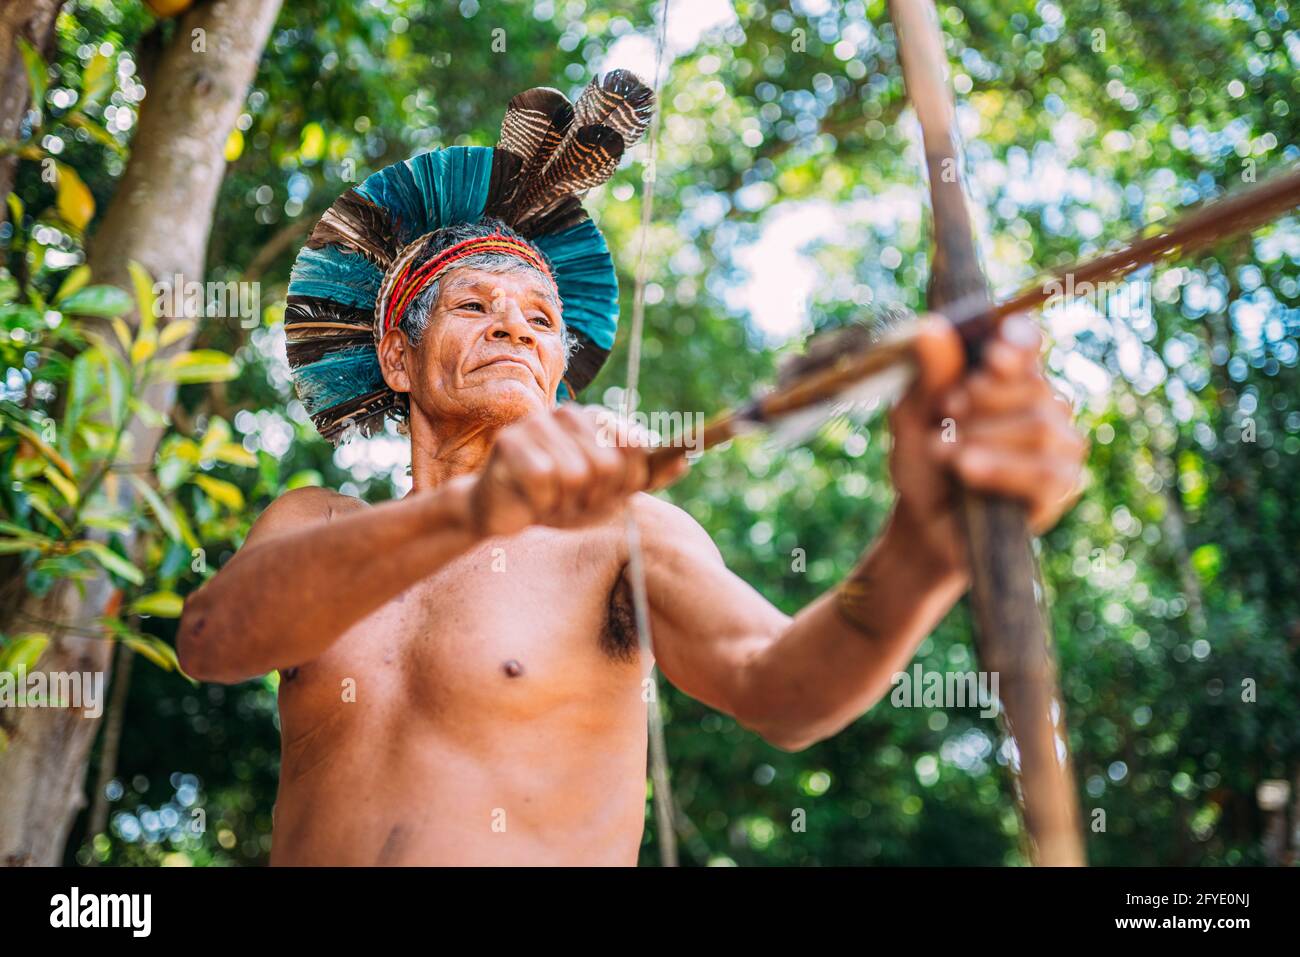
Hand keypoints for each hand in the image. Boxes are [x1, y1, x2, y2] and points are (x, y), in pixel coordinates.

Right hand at [467, 404, 686, 536]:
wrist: (501, 512)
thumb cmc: (557, 501)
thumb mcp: (607, 495)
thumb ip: (645, 478)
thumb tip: (685, 462)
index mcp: (596, 421)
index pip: (636, 446)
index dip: (628, 482)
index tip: (609, 494)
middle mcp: (569, 414)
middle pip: (610, 465)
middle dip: (594, 497)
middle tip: (572, 502)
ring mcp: (539, 423)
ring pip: (577, 474)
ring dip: (565, 503)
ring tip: (549, 500)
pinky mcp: (511, 441)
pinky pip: (545, 480)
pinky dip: (541, 502)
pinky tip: (529, 498)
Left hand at [888, 315, 1087, 574]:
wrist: (925, 522)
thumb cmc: (923, 460)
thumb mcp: (912, 417)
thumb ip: (926, 376)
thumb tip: (930, 329)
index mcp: (1009, 374)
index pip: (1027, 343)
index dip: (1018, 342)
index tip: (993, 353)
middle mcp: (1043, 403)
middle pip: (1033, 385)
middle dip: (982, 399)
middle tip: (945, 411)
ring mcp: (1060, 444)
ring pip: (1040, 428)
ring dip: (982, 438)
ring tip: (941, 452)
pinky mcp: (1062, 487)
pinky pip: (1048, 473)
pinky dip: (1002, 470)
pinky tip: (968, 470)